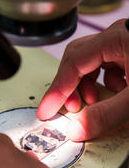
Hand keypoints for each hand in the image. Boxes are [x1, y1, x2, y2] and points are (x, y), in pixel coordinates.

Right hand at [37, 19, 128, 140]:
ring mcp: (120, 43)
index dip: (57, 91)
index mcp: (116, 38)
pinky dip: (100, 83)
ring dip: (84, 86)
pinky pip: (102, 66)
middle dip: (70, 87)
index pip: (73, 65)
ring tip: (91, 101)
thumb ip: (107, 115)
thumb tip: (77, 130)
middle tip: (71, 108)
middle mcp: (115, 37)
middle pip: (76, 61)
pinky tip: (111, 92)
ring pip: (87, 64)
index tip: (46, 110)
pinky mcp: (125, 52)